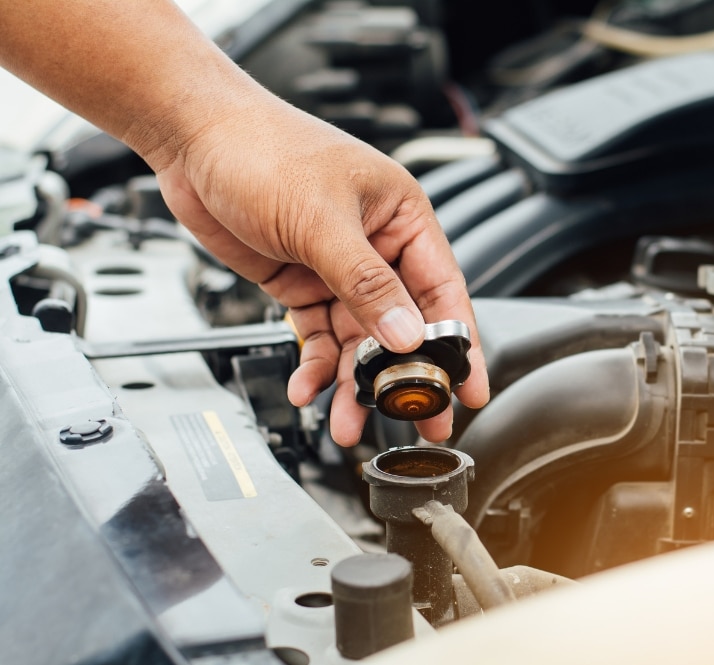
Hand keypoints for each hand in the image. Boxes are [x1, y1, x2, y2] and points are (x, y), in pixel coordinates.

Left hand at [154, 97, 488, 444]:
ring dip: (353, 382)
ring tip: (349, 421)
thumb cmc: (263, 149)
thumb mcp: (321, 220)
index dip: (458, 343)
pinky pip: (319, 335)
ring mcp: (337, 268)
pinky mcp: (302, 283)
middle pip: (403, 324)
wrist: (191, 138)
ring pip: (358, 339)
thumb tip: (406, 335)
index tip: (468, 389)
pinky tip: (307, 387)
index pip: (442, 291)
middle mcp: (376, 246)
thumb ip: (366, 284)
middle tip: (420, 423)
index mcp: (401, 218)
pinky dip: (315, 365)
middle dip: (406, 376)